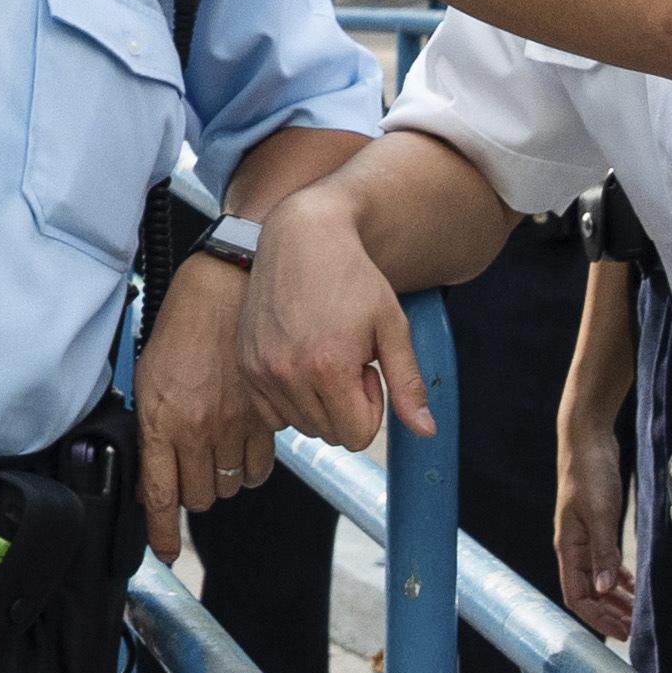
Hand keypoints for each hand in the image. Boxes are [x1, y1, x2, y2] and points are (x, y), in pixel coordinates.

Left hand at [137, 256, 281, 562]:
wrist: (225, 291)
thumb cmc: (181, 329)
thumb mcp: (148, 377)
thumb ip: (150, 429)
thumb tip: (152, 473)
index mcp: (161, 420)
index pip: (160, 496)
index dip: (161, 534)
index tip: (163, 553)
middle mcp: (197, 430)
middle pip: (197, 497)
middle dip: (190, 495)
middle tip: (186, 475)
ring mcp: (233, 426)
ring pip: (227, 485)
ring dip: (218, 480)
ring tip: (212, 455)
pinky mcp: (263, 421)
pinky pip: (258, 469)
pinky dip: (248, 470)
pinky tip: (240, 450)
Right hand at [239, 201, 436, 452]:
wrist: (302, 237)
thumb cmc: (351, 276)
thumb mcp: (392, 326)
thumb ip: (408, 384)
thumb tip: (425, 431)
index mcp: (328, 368)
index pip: (357, 435)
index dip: (371, 405)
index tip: (366, 367)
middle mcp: (287, 374)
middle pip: (330, 433)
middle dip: (346, 404)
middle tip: (345, 356)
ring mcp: (261, 371)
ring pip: (301, 425)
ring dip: (318, 402)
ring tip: (321, 353)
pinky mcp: (246, 364)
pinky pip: (272, 413)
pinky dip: (290, 398)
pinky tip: (299, 359)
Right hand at [552, 406, 636, 643]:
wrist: (587, 440)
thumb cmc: (589, 473)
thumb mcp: (600, 514)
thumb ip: (602, 552)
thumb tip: (604, 589)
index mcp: (568, 547)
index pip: (576, 595)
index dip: (596, 618)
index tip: (620, 633)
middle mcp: (573, 547)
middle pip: (586, 592)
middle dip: (608, 614)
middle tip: (634, 630)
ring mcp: (584, 538)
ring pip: (596, 580)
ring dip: (614, 599)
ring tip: (636, 614)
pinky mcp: (596, 528)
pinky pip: (604, 563)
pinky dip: (618, 579)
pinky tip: (633, 587)